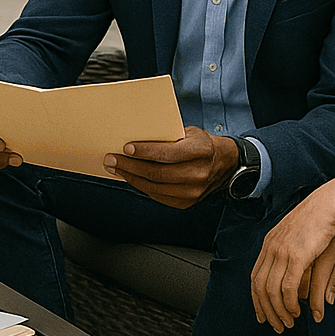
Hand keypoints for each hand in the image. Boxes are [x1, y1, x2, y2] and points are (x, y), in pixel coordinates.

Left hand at [103, 126, 235, 208]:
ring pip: (154, 186)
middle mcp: (199, 173)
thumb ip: (167, 136)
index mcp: (201, 151)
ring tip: (115, 168)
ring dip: (130, 177)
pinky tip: (129, 177)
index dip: (145, 151)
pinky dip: (140, 186)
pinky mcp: (187, 203)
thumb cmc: (201, 144)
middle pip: (157, 173)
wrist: (223, 164)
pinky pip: (157, 196)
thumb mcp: (189, 133)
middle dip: (130, 166)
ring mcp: (194, 191)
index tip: (126, 147)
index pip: (168, 153)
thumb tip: (135, 136)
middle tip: (111, 159)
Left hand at [251, 178, 334, 331]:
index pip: (256, 276)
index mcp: (270, 243)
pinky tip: (297, 311)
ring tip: (288, 323)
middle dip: (266, 310)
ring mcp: (282, 251)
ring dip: (279, 310)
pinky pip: (287, 287)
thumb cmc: (327, 223)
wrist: (334, 203)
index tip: (263, 315)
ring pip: (271, 289)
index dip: (257, 298)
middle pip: (259, 286)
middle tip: (276, 326)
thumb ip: (310, 273)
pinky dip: (290, 303)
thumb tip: (317, 299)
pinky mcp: (296, 256)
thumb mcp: (312, 248)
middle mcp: (271, 247)